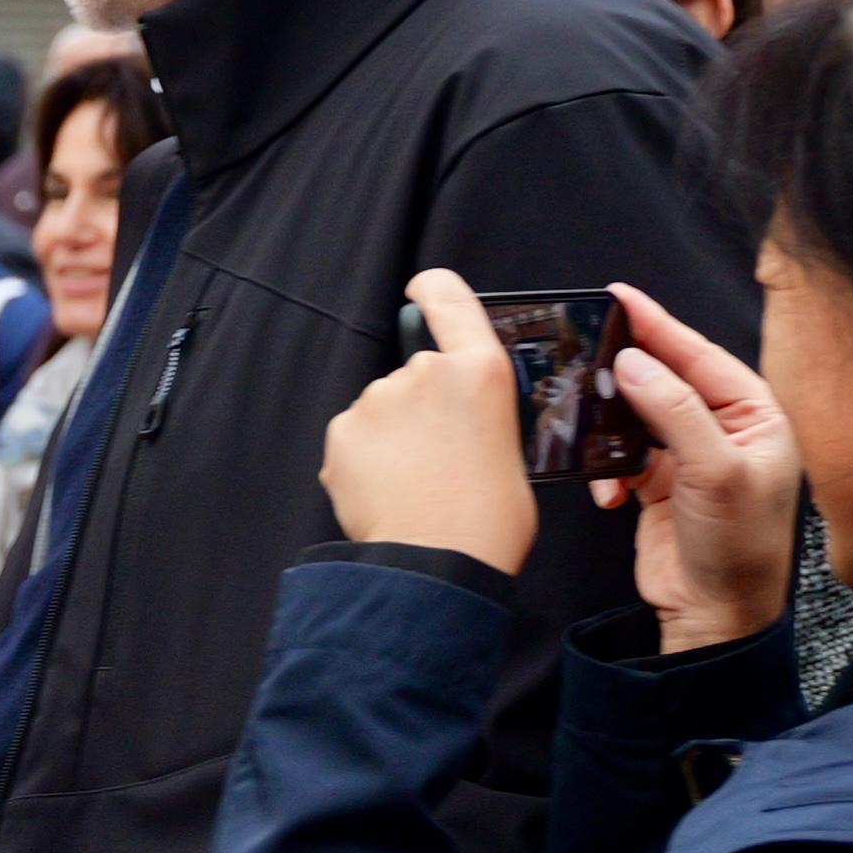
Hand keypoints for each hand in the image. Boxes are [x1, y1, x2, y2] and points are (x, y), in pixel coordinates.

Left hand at [319, 271, 534, 573]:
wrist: (438, 563)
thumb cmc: (487, 519)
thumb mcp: (509, 448)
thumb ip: (477, 414)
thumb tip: (456, 422)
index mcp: (481, 372)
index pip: (450, 302)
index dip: (433, 290)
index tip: (422, 289)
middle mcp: (426, 372)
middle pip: (415, 375)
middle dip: (419, 408)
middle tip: (438, 458)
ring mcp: (379, 399)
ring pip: (381, 410)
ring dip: (391, 437)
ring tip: (414, 484)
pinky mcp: (342, 430)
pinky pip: (353, 439)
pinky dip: (363, 461)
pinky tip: (386, 492)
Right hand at [596, 285, 799, 651]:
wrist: (714, 614)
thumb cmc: (738, 548)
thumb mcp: (715, 473)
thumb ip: (676, 412)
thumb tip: (633, 364)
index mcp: (756, 417)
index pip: (702, 356)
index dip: (660, 326)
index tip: (621, 298)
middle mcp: (725, 430)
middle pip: (667, 379)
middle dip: (626, 371)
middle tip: (587, 347)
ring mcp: (689, 457)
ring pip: (638, 415)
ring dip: (611, 425)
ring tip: (589, 424)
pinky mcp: (659, 485)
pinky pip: (622, 457)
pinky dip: (607, 469)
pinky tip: (607, 492)